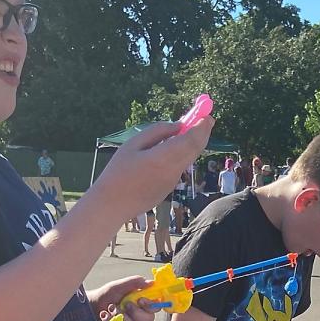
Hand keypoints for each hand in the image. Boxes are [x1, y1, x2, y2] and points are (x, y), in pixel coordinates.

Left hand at [89, 275, 156, 320]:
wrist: (93, 306)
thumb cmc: (107, 294)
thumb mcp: (120, 285)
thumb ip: (134, 282)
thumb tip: (151, 282)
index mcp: (143, 301)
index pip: (156, 306)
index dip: (151, 305)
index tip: (140, 300)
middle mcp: (140, 313)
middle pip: (149, 319)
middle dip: (135, 312)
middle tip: (125, 304)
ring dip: (120, 315)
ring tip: (111, 308)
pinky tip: (106, 315)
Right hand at [98, 117, 213, 217]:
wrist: (112, 205)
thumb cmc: (118, 172)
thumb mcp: (133, 144)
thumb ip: (157, 132)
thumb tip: (178, 126)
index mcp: (162, 158)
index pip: (190, 141)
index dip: (201, 127)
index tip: (206, 115)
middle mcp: (172, 171)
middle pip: (195, 150)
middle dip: (203, 133)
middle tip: (206, 119)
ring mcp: (172, 182)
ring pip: (187, 159)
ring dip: (191, 144)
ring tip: (187, 129)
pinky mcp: (169, 189)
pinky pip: (178, 167)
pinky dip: (181, 155)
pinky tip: (171, 148)